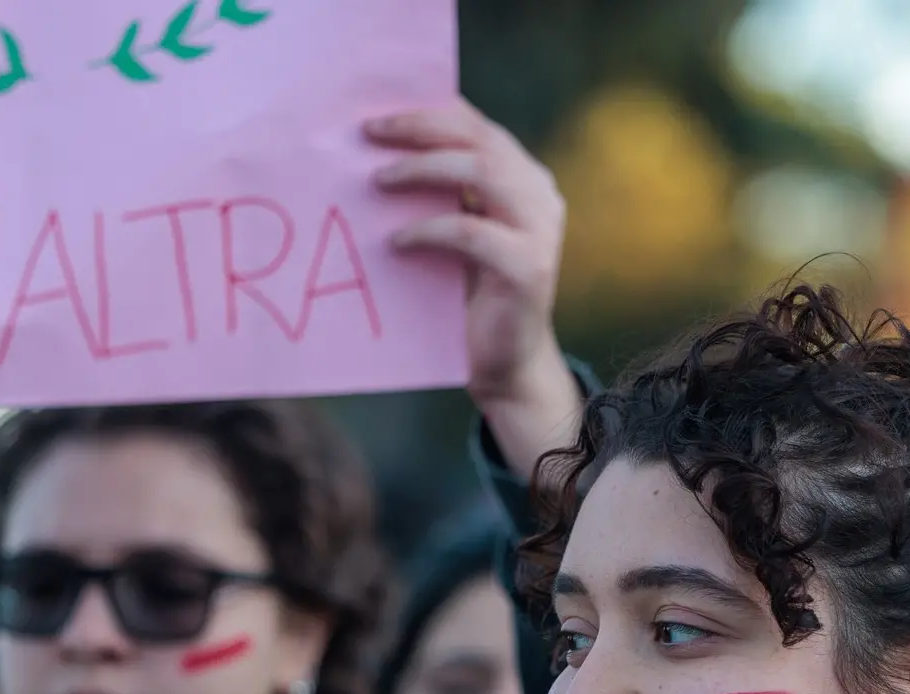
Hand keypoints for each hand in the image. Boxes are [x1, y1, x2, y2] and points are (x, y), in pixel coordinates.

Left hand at [367, 101, 582, 473]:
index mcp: (522, 177)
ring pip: (483, 171)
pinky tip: (396, 240)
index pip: (475, 125)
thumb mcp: (452, 232)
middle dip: (420, 129)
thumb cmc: (467, 296)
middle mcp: (539, 193)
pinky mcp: (529, 268)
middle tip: (369, 133)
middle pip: (479, 138)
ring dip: (423, 169)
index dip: (427, 111)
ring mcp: (540, 229)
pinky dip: (430, 229)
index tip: (374, 114)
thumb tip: (374, 150)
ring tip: (378, 181)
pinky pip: (472, 233)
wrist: (505, 365)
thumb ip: (437, 193)